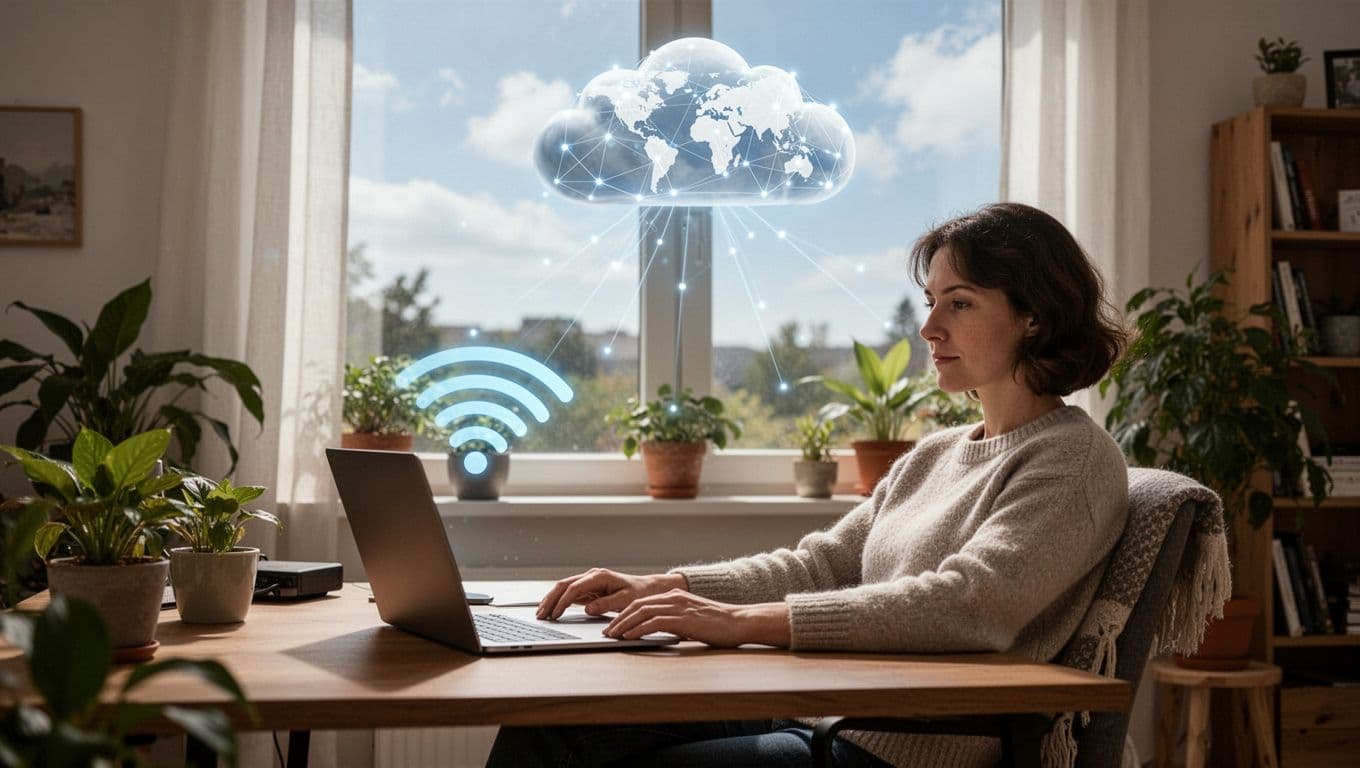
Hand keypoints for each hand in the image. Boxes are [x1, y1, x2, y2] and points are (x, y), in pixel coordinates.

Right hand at [537, 568, 685, 619]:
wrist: (645, 589)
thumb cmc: (638, 593)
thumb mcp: (626, 600)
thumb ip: (607, 604)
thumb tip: (589, 609)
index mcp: (599, 576)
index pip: (575, 588)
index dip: (563, 601)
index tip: (556, 614)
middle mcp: (591, 576)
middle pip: (563, 585)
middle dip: (550, 599)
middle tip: (540, 614)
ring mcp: (588, 582)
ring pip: (563, 588)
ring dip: (551, 600)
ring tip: (541, 614)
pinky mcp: (587, 590)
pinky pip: (568, 594)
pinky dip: (558, 602)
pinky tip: (551, 611)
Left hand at [603, 590, 790, 647]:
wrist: (739, 622)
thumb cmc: (718, 624)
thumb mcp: (692, 618)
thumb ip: (674, 620)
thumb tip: (657, 631)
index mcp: (675, 595)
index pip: (642, 602)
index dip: (624, 613)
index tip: (613, 625)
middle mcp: (673, 597)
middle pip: (637, 605)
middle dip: (619, 619)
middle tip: (607, 631)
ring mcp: (678, 607)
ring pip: (641, 612)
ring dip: (623, 625)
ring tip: (612, 636)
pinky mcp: (682, 619)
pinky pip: (653, 623)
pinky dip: (638, 629)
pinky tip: (629, 637)